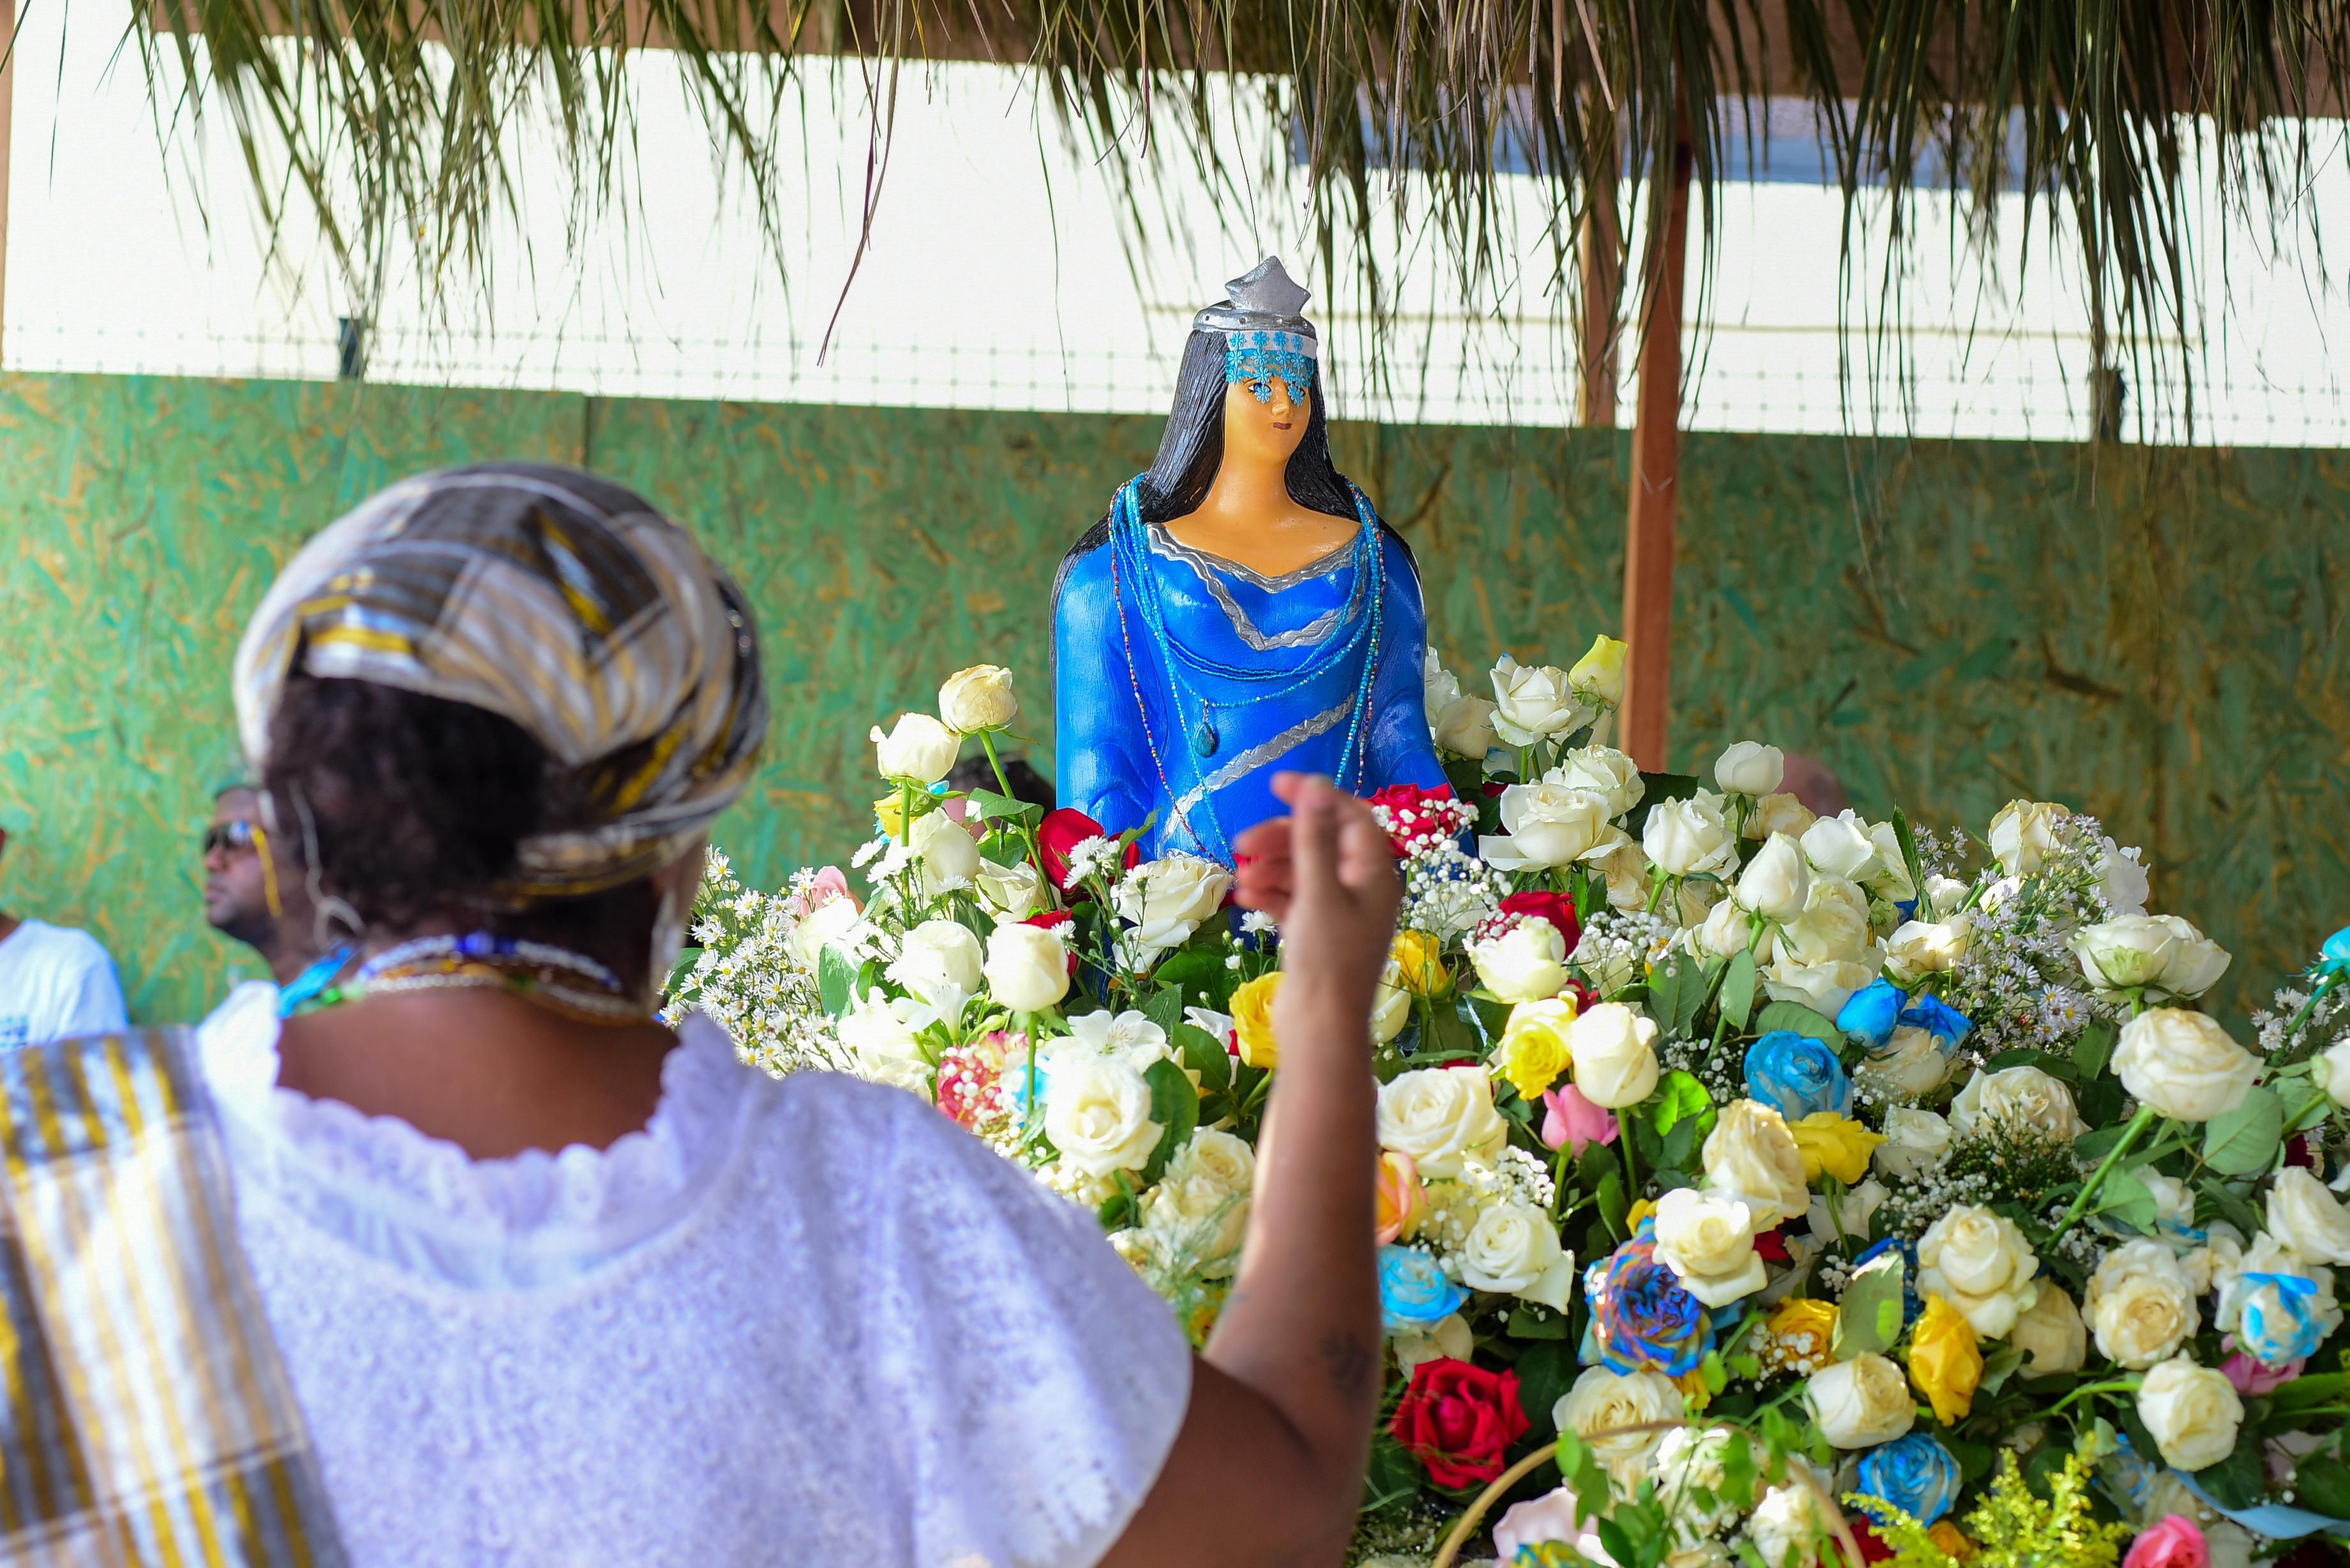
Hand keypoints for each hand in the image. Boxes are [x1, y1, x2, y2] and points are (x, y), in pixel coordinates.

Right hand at [1233, 773, 1399, 1015]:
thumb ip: (1314, 837)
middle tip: (1242, 842)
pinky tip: (1245, 899)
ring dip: (1271, 869)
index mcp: (1375, 874)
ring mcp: (1339, 914)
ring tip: (1242, 879)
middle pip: (1321, 844)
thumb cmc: (1328, 959)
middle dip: (1282, 839)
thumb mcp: (1319, 891)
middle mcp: (1361, 889)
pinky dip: (1271, 896)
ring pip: (1303, 873)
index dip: (1316, 796)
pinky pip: (1293, 901)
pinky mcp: (1316, 935)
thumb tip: (1316, 785)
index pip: (1350, 816)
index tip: (1277, 786)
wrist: (1320, 1029)